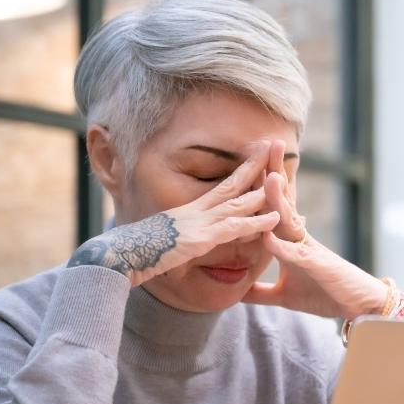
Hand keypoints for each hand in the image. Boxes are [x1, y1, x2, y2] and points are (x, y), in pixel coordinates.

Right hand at [67, 141, 278, 286]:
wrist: (118, 257)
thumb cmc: (137, 254)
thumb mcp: (165, 242)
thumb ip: (182, 238)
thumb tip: (189, 240)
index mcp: (190, 211)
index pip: (221, 187)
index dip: (241, 172)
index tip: (258, 158)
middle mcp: (196, 212)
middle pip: (232, 184)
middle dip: (254, 166)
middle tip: (273, 146)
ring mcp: (199, 223)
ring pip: (238, 203)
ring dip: (263, 190)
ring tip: (284, 176)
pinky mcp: (200, 239)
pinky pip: (233, 228)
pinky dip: (256, 222)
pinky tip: (275, 218)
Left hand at [241, 140, 387, 318]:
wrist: (358, 306)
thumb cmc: (323, 294)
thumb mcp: (284, 295)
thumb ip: (261, 291)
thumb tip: (238, 292)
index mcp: (291, 240)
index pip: (274, 206)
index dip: (262, 184)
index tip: (250, 159)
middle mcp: (300, 238)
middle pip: (283, 201)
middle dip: (274, 173)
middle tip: (266, 143)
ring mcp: (309, 250)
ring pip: (291, 221)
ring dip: (279, 200)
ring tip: (269, 177)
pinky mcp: (318, 267)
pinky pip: (298, 256)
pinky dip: (283, 248)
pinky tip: (269, 239)